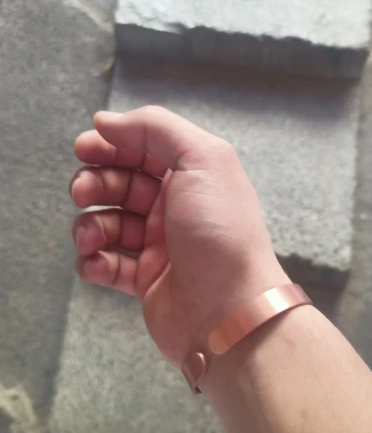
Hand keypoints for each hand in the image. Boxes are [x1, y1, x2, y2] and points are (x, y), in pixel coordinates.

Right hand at [71, 106, 287, 366]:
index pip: (143, 149)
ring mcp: (160, 245)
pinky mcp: (146, 280)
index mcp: (192, 176)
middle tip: (82, 192)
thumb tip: (106, 120)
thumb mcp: (202, 160)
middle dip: (95, 183)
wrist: (229, 311)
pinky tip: (94, 263)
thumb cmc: (219, 231)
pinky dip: (94, 262)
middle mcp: (176, 207)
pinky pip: (109, 264)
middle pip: (121, 183)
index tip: (84, 148)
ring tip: (91, 237)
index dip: (112, 145)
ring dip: (91, 225)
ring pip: (110, 223)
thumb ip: (155, 128)